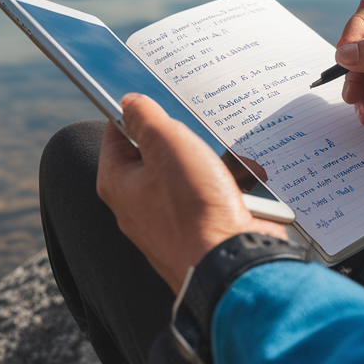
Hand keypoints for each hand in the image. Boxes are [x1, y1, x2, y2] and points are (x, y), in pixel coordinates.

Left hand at [97, 94, 287, 293]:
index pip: (117, 133)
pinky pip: (215, 196)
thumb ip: (146, 116)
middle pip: (159, 152)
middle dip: (188, 141)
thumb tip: (131, 102)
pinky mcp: (202, 229)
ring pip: (193, 174)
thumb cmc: (193, 210)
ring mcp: (172, 220)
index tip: (158, 100)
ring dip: (217, 165)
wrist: (233, 263)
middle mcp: (140, 204)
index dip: (138, 113)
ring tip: (228, 165)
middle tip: (198, 137)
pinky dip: (234, 188)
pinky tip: (246, 187)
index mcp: (119, 183)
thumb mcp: (166, 144)